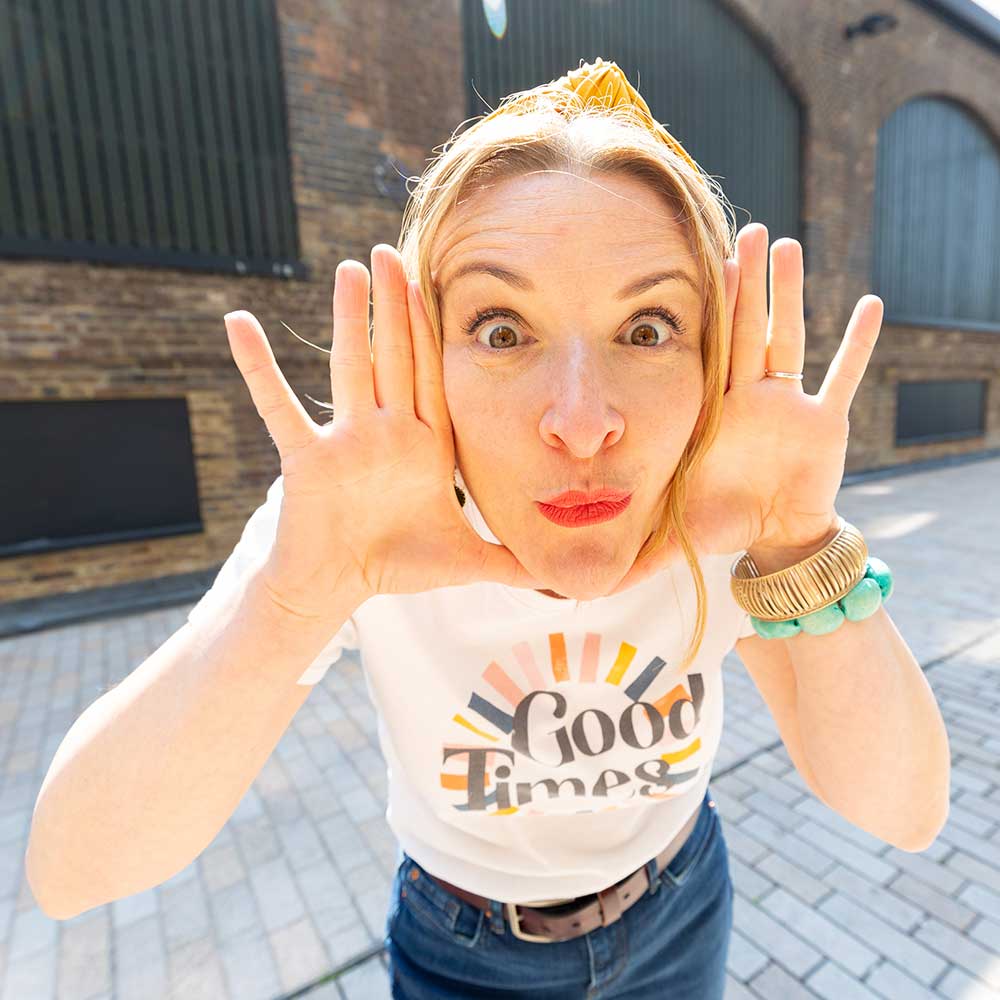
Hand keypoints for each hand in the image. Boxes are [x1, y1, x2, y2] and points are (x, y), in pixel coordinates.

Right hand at [223, 244, 544, 618]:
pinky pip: (278, 406)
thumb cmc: (396, 568)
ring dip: (348, 319)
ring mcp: (345, 442)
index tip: (435, 281)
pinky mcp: (306, 459)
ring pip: (351, 368)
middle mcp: (386, 433)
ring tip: (350, 268)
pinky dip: (258, 367)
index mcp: (424, 445)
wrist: (337, 588)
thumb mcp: (468, 559)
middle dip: (396, 304)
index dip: (435, 329)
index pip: (433, 374)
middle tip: (392, 249)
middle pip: (396, 356)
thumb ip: (513, 562)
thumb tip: (564, 577)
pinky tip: (237, 321)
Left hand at [609, 223, 882, 591]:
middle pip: (747, 329)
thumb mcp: (672, 522)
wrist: (771, 537)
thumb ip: (633, 541)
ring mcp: (787, 406)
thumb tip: (588, 582)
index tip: (704, 262)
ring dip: (790, 295)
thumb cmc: (718, 522)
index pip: (709, 349)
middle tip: (746, 230)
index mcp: (711, 411)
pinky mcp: (824, 424)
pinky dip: (858, 345)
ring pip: (789, 338)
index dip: (710, 308)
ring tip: (787, 247)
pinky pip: (843, 377)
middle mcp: (748, 398)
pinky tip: (873, 306)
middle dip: (747, 282)